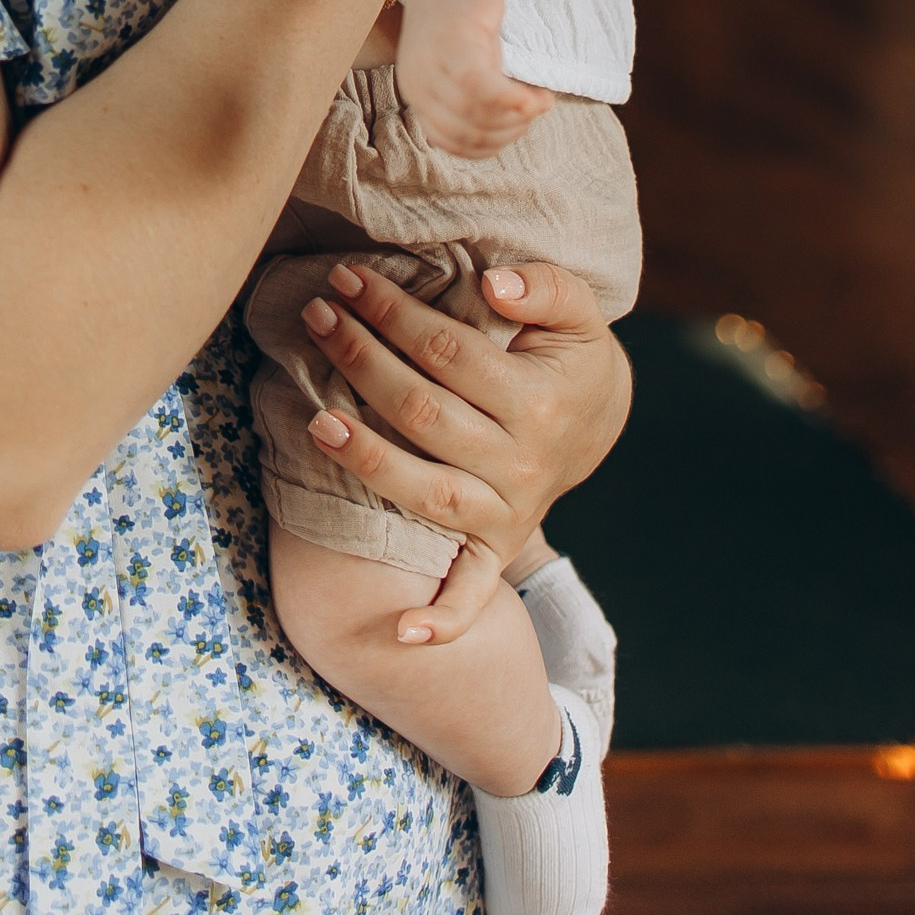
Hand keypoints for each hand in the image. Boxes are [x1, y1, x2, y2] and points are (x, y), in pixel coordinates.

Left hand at [301, 257, 628, 642]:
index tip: (347, 279)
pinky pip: (473, 590)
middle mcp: (521, 464)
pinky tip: (403, 634)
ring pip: (425, 492)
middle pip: (423, 414)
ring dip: (366, 459)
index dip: (392, 312)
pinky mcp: (499, 546)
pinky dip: (444, 619)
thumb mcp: (579, 312)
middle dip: (362, 362)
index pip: (446, 351)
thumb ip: (546, 286)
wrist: (599, 421)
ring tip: (315, 419)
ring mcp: (508, 512)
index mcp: (537, 403)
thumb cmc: (570, 356)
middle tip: (317, 317)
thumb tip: (494, 281)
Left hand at [396, 0, 554, 156]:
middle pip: (469, 133)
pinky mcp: (455, 44)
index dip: (493, 144)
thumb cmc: (465, 21)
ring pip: (480, 115)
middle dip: (511, 131)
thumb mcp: (463, 68)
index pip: (453, 143)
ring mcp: (432, 65)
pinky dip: (515, 100)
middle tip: (535, 111)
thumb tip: (510, 131)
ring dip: (519, 115)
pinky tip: (538, 96)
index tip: (520, 127)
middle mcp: (416, 84)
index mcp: (416, 94)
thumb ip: (474, 102)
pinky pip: (485, 90)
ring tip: (541, 99)